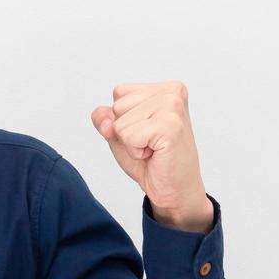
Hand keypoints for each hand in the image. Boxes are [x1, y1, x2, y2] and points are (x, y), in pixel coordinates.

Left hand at [91, 80, 210, 226]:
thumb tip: (105, 121)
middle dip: (126, 130)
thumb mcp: (120, 133)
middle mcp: (172, 91)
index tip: (146, 133)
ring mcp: (172, 106)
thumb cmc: (152, 160)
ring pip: (120, 122)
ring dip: (131, 142)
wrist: (173, 190)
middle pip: (118, 105)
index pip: (119, 93)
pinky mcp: (170, 125)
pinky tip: (156, 153)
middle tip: (150, 144)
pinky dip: (136, 151)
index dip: (123, 119)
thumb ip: (104, 117)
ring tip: (154, 148)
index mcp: (164, 88)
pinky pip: (128, 136)